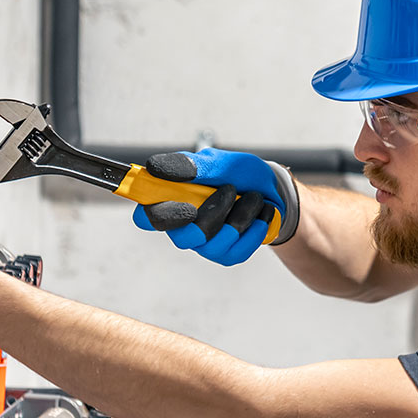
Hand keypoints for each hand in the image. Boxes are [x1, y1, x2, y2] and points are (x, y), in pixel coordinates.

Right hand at [132, 148, 299, 265]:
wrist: (272, 190)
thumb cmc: (238, 173)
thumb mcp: (217, 162)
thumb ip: (188, 166)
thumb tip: (153, 167)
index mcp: (172, 201)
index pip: (146, 217)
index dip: (154, 214)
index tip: (180, 202)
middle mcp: (182, 227)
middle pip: (182, 238)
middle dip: (211, 214)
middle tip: (230, 189)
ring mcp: (204, 244)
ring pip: (213, 243)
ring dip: (240, 215)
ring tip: (253, 197)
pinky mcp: (226, 255)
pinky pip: (235, 251)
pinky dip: (253, 229)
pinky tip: (260, 215)